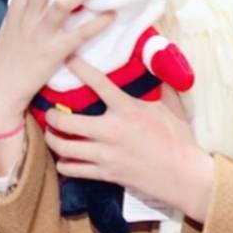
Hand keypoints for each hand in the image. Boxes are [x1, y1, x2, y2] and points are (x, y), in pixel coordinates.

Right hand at [0, 0, 114, 173]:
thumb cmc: (10, 53)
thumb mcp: (13, 23)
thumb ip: (26, 3)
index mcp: (17, 7)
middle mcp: (27, 17)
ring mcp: (40, 34)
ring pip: (61, 5)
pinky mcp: (54, 53)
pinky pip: (78, 35)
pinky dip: (96, 24)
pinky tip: (112, 15)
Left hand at [44, 57, 213, 222]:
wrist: (183, 175)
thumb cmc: (177, 138)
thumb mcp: (170, 106)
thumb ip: (159, 84)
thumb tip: (158, 62)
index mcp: (127, 109)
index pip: (98, 83)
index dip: (79, 68)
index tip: (67, 58)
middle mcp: (111, 130)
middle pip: (66, 122)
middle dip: (51, 116)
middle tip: (49, 111)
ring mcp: (106, 154)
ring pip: (64, 148)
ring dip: (53, 139)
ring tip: (52, 133)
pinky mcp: (105, 174)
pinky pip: (72, 170)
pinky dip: (64, 163)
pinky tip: (65, 157)